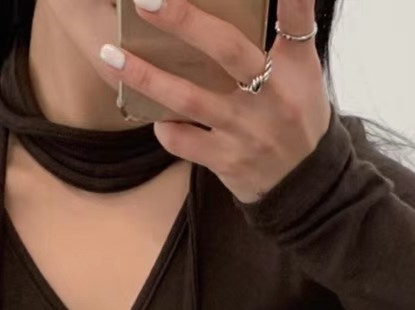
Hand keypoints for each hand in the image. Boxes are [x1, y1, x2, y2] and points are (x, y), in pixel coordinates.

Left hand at [96, 0, 331, 203]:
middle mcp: (271, 98)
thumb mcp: (302, 70)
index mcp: (293, 68)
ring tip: (110, 54)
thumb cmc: (297, 115)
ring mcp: (246, 132)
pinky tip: (152, 116)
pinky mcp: (227, 161)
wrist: (304, 185)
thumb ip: (287, 27)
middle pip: (226, 51)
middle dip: (184, 22)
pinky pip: (184, 143)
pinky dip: (164, 127)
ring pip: (190, 99)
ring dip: (147, 76)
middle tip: (146, 0)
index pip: (294, 21)